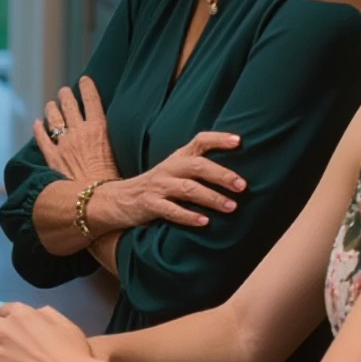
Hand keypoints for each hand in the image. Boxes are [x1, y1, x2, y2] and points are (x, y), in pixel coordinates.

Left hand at [33, 76, 116, 183]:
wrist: (96, 200)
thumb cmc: (114, 182)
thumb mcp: (120, 155)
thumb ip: (112, 142)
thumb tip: (115, 137)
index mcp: (99, 130)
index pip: (92, 101)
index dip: (87, 87)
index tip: (84, 79)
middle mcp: (79, 132)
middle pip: (70, 106)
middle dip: (66, 95)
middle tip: (64, 91)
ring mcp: (63, 144)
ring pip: (54, 119)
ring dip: (52, 109)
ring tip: (51, 104)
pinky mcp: (52, 157)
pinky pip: (42, 139)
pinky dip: (38, 129)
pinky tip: (37, 123)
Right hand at [92, 133, 245, 232]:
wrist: (118, 200)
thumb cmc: (156, 187)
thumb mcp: (174, 171)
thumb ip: (197, 169)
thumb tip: (237, 176)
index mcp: (177, 158)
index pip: (199, 142)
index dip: (218, 139)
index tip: (239, 141)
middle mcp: (169, 169)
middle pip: (197, 166)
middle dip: (221, 175)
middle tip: (242, 186)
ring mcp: (158, 187)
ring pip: (188, 189)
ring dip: (211, 198)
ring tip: (231, 207)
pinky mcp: (149, 204)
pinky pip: (170, 210)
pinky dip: (188, 216)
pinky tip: (204, 222)